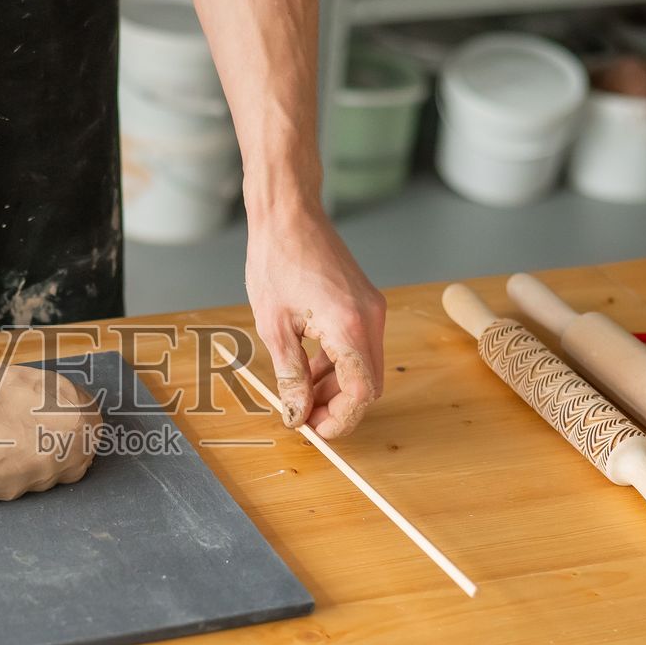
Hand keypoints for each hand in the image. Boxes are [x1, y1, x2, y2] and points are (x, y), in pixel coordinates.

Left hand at [245, 207, 386, 439]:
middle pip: (367, 384)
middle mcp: (370, 318)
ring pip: (363, 367)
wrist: (288, 213)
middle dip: (338, 406)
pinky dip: (336, 364)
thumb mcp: (274, 326)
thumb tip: (296, 413)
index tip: (315, 431)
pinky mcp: (364, 303)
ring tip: (298, 393)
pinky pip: (357, 347)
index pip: (360, 392)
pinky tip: (307, 368)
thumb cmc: (276, 260)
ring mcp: (371, 309)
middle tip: (303, 416)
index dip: (341, 419)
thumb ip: (290, 375)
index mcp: (349, 326)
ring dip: (335, 386)